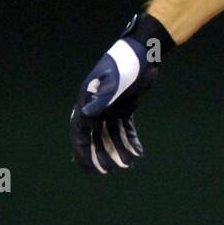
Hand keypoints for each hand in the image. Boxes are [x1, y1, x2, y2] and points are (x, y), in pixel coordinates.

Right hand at [70, 13, 174, 174]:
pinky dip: (130, 139)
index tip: (88, 168)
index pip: (79, 131)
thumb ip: (101, 99)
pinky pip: (125, 128)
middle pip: (94, 136)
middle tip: (107, 172)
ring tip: (129, 164)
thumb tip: (85, 115)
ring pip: (111, 134)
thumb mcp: (115, 82)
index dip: (82, 151)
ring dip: (118, 149)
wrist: (145, 52)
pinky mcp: (125, 107)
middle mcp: (95, 105)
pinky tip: (138, 151)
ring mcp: (110, 107)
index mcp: (86, 99)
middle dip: (100, 154)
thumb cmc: (127, 64)